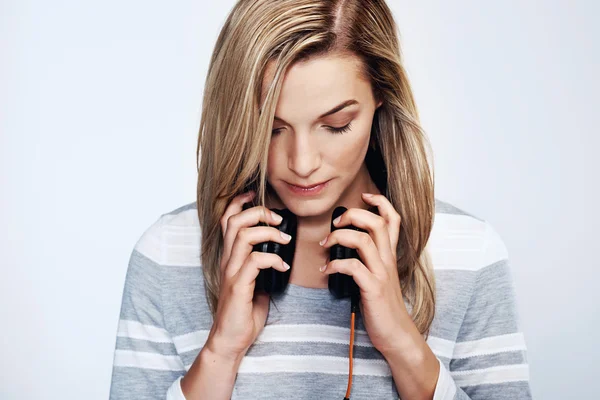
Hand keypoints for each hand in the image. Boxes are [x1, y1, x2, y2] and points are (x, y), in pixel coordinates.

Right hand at [205, 190, 291, 360]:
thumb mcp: (254, 281)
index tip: (255, 194)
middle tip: (278, 220)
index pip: (227, 220)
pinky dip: (273, 259)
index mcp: (230, 256)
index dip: (239, 202)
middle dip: (259, 212)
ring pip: (244, 236)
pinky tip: (283, 268)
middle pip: (235, 221)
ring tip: (286, 241)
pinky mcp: (238, 286)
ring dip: (269, 233)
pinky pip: (255, 261)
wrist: (230, 339)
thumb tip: (279, 251)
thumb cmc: (244, 311)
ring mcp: (231, 272)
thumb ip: (261, 264)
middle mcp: (227, 260)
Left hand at [319, 192, 408, 354]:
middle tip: (336, 222)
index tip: (364, 195)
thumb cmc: (383, 305)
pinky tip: (326, 270)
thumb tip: (346, 245)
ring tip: (325, 244)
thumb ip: (369, 259)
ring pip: (364, 240)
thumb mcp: (379, 276)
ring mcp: (381, 273)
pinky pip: (352, 267)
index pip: (393, 219)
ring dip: (339, 237)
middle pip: (377, 222)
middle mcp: (387, 260)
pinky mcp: (373, 288)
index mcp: (389, 255)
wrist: (396, 333)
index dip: (380, 202)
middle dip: (353, 214)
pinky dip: (334, 265)